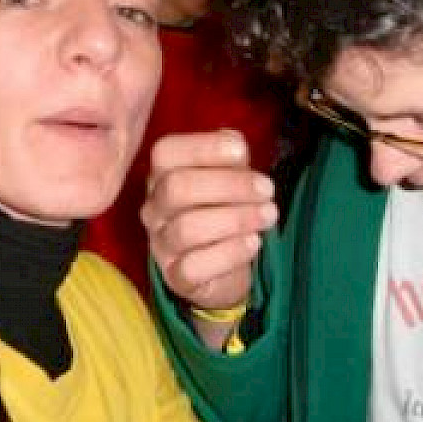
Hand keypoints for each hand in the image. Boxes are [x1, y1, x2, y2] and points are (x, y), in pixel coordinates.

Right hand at [141, 130, 276, 312]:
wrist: (223, 267)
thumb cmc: (225, 209)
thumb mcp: (230, 176)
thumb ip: (230, 157)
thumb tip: (234, 144)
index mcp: (162, 174)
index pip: (166, 152)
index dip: (204, 148)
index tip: (242, 154)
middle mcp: (154, 207)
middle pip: (177, 188)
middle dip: (229, 186)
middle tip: (267, 191)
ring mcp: (161, 244)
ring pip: (187, 228)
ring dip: (236, 219)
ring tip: (268, 216)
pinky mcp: (176, 277)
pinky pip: (195, 266)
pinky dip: (229, 253)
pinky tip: (253, 243)